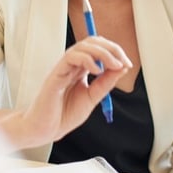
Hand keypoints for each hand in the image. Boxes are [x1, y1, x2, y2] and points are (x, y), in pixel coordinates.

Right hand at [16, 35, 131, 146]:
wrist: (46, 130)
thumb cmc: (64, 114)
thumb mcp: (92, 97)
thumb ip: (105, 83)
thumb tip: (121, 67)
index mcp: (81, 68)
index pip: (99, 48)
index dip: (115, 52)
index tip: (127, 64)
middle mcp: (72, 64)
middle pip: (92, 42)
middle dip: (112, 48)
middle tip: (123, 62)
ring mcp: (63, 67)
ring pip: (83, 46)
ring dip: (103, 52)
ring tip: (113, 65)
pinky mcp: (56, 74)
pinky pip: (71, 57)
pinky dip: (87, 59)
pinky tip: (97, 71)